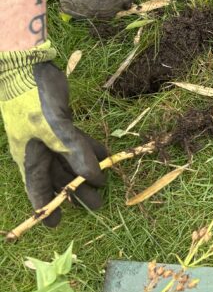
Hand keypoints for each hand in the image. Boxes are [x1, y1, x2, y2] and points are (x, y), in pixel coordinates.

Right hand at [0, 44, 107, 225]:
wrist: (27, 67)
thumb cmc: (33, 101)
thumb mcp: (55, 130)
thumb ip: (75, 154)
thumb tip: (92, 178)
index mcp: (29, 157)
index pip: (38, 189)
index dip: (47, 207)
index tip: (56, 224)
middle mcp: (38, 150)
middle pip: (58, 177)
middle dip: (76, 192)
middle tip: (97, 206)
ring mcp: (49, 136)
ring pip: (70, 160)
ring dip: (87, 172)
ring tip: (104, 185)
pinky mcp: (61, 122)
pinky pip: (77, 142)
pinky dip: (90, 149)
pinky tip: (106, 158)